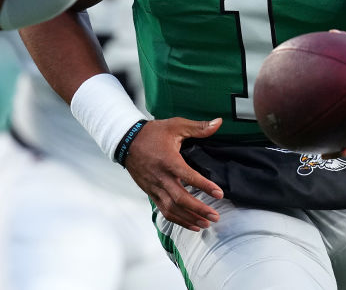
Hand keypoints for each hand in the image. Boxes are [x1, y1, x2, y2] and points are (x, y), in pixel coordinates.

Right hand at [123, 117, 224, 231]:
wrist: (126, 141)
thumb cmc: (152, 133)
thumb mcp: (175, 125)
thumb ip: (198, 127)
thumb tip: (218, 123)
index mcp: (169, 160)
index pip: (189, 176)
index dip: (204, 186)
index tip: (219, 193)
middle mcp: (161, 177)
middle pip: (180, 199)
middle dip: (199, 209)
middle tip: (215, 217)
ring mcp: (154, 186)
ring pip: (172, 209)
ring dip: (189, 218)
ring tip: (206, 224)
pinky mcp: (150, 192)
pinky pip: (164, 210)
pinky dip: (178, 220)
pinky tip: (191, 224)